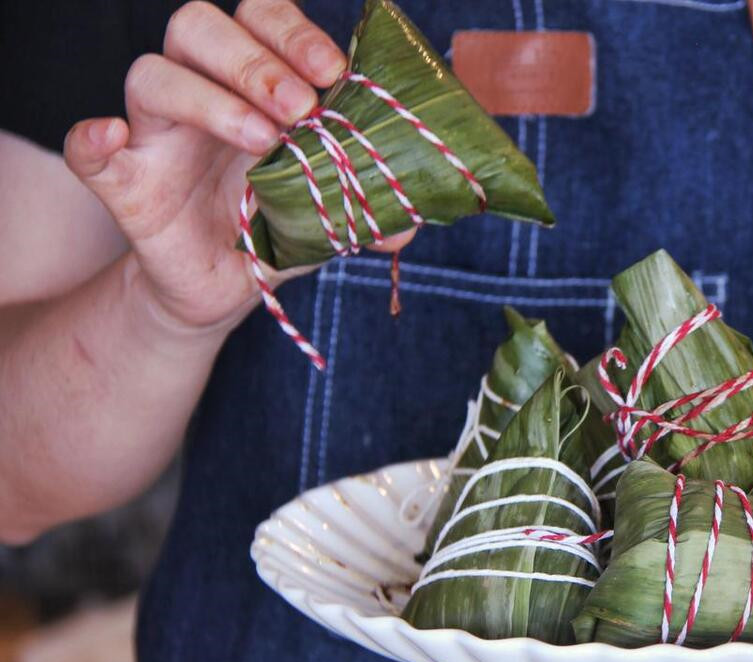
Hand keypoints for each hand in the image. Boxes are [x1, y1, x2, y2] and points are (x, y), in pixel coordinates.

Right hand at [62, 0, 413, 334]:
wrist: (227, 286)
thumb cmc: (276, 228)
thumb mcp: (333, 214)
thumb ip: (368, 207)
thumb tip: (407, 228)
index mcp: (252, 83)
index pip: (260, 18)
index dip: (293, 31)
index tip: (334, 72)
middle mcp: (199, 91)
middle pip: (200, 26)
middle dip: (255, 60)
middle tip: (301, 108)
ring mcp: (154, 134)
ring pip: (152, 73)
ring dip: (210, 99)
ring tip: (261, 141)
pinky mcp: (122, 182)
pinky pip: (86, 148)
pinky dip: (91, 139)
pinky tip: (113, 139)